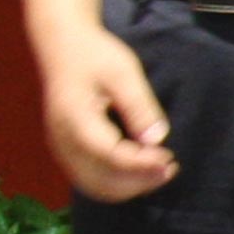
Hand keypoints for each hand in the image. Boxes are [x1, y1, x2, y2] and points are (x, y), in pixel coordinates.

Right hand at [38, 23, 174, 201]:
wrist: (63, 47)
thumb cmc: (95, 56)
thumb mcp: (122, 72)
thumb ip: (139, 106)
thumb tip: (157, 139)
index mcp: (75, 120)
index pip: (109, 156)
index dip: (141, 164)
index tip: (169, 158)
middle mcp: (63, 141)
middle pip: (100, 180)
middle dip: (138, 182)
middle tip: (170, 169)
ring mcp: (62, 148)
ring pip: (94, 186)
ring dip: (129, 186)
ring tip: (162, 171)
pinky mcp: (68, 150)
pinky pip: (91, 178)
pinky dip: (117, 182)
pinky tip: (143, 170)